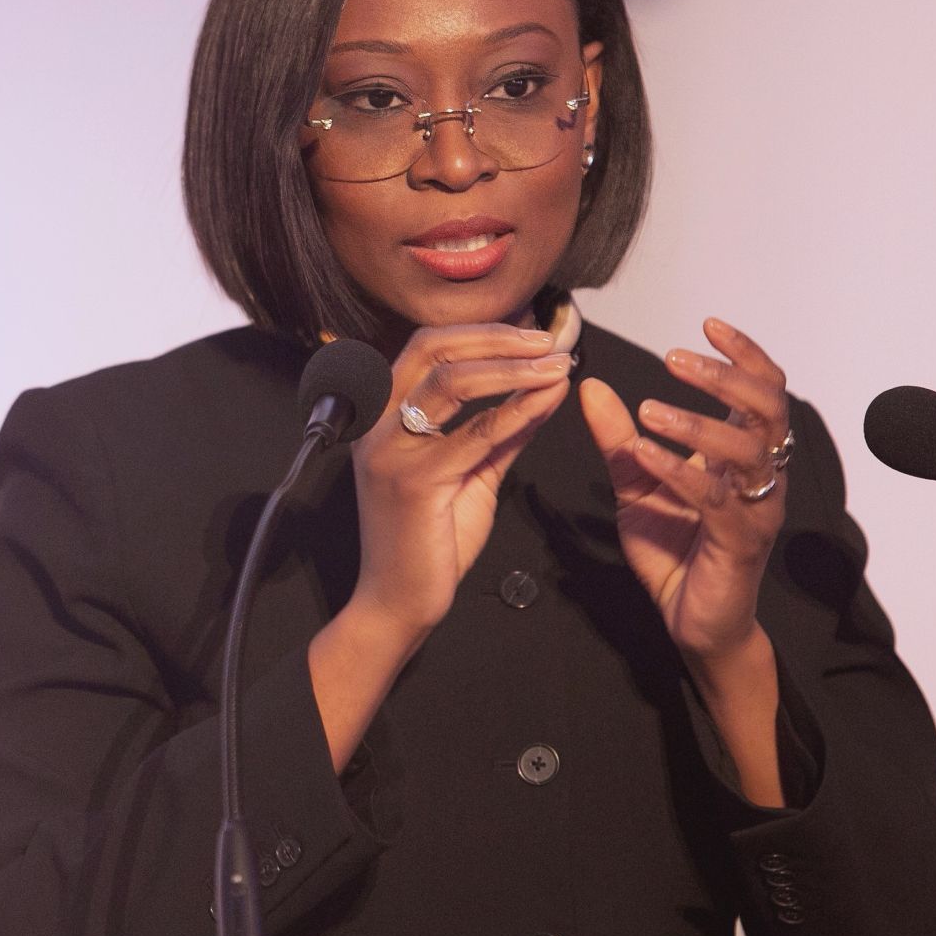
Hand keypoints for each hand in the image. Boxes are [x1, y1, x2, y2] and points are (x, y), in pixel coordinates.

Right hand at [347, 322, 572, 649]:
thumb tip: (543, 387)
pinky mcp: (411, 480)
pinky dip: (516, 410)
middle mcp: (379, 423)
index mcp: (386, 413)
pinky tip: (547, 400)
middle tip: (548, 342)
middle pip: (435, 348)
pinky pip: (473, 433)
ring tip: (556, 365)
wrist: (399, 603)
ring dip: (513, 366)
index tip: (533, 333)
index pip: (430, 346)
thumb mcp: (473, 472)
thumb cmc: (431, 540)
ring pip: (452, 381)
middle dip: (499, 338)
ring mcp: (391, 449)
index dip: (484, 332)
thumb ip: (503, 430)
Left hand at [580, 317, 789, 662]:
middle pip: (767, 407)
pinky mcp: (739, 542)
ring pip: (746, 450)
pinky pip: (715, 498)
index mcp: (746, 453)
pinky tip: (645, 452)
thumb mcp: (637, 486)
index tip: (707, 324)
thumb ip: (618, 439)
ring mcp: (756, 508)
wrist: (694, 622)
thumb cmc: (675, 550)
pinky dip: (678, 470)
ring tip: (649, 409)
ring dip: (696, 422)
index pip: (764, 387)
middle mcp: (762, 474)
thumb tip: (591, 387)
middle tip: (675, 358)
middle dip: (724, 376)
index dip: (744, 352)